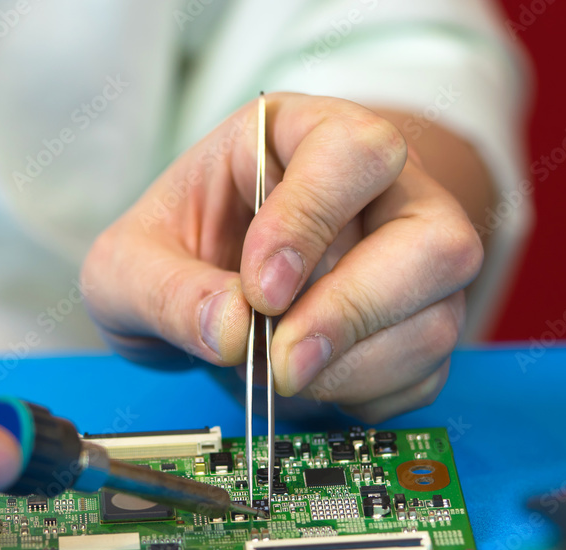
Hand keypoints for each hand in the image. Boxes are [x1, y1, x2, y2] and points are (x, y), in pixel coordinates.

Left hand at [83, 93, 483, 421]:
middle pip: (434, 240)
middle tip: (281, 362)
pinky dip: (362, 396)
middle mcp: (377, 193)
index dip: (312, 222)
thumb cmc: (169, 254)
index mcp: (298, 137)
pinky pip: (425, 373)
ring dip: (354, 368)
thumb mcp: (126, 264)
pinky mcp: (414, 327)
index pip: (354, 152)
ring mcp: (409, 263)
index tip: (260, 289)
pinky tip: (307, 385)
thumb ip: (164, 289)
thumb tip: (232, 331)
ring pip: (439, 317)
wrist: (195, 298)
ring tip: (274, 375)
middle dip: (352, 312)